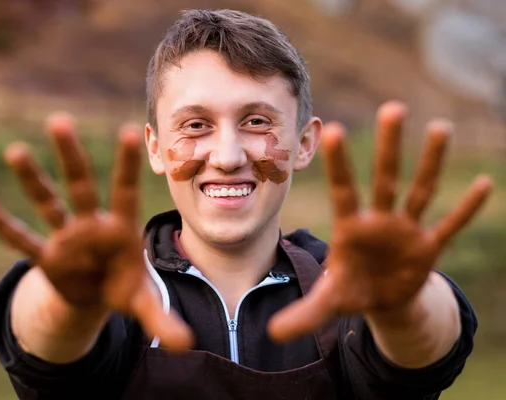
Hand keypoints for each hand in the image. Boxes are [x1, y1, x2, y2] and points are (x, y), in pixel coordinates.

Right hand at [0, 113, 192, 351]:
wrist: (98, 295)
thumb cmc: (124, 287)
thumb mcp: (144, 305)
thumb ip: (162, 321)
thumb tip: (185, 345)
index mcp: (120, 229)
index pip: (124, 191)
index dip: (126, 165)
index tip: (128, 130)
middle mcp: (90, 225)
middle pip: (79, 185)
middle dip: (70, 156)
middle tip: (58, 120)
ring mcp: (66, 238)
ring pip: (47, 203)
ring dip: (32, 180)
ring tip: (15, 151)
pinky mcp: (47, 258)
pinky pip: (23, 240)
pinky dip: (4, 226)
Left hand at [268, 101, 492, 341]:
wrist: (380, 300)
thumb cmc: (350, 291)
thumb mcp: (328, 303)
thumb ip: (304, 315)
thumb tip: (273, 335)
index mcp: (350, 228)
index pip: (344, 190)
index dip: (340, 164)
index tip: (334, 129)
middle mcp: (379, 221)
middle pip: (385, 179)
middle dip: (389, 147)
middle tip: (393, 108)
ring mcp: (405, 230)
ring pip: (420, 191)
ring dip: (431, 163)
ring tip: (440, 127)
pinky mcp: (429, 246)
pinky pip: (449, 224)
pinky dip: (465, 209)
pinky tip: (483, 184)